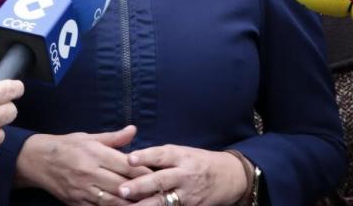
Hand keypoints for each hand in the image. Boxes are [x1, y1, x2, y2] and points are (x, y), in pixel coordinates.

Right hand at [15, 126, 149, 204]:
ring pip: (113, 201)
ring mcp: (83, 190)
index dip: (144, 172)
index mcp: (95, 154)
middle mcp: (90, 173)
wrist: (38, 160)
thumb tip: (134, 130)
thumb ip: (114, 138)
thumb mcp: (89, 137)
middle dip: (142, 190)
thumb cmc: (67, 146)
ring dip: (130, 204)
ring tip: (146, 203)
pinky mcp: (77, 202)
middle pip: (123, 185)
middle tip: (159, 192)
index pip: (127, 166)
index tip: (159, 174)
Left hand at [119, 146, 245, 205]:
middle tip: (122, 190)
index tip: (129, 159)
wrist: (230, 177)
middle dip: (140, 185)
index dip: (145, 156)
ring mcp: (188, 194)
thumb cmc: (199, 162)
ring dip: (145, 205)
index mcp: (181, 156)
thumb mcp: (183, 152)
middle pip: (160, 180)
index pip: (161, 155)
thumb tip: (130, 159)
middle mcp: (184, 174)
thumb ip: (161, 156)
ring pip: (164, 201)